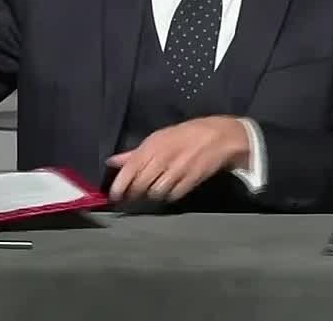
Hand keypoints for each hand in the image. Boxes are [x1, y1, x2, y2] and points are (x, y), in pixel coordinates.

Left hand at [106, 116, 249, 202]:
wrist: (220, 137)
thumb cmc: (186, 135)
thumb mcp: (159, 138)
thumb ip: (134, 153)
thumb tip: (111, 162)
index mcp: (153, 145)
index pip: (130, 169)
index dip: (119, 186)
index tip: (114, 197)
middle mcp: (163, 157)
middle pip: (140, 185)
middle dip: (134, 194)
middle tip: (132, 196)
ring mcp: (178, 170)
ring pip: (155, 193)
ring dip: (151, 195)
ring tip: (153, 190)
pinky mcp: (191, 180)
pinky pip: (172, 195)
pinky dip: (168, 196)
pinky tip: (169, 190)